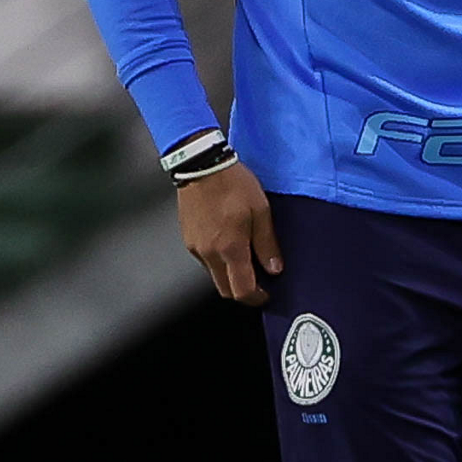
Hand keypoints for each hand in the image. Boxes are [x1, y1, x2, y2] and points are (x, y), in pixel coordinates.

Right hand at [176, 160, 282, 305]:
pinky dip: (218, 259)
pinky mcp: (187, 238)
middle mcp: (209, 254)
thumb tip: (274, 269)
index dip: (256, 298)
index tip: (267, 294)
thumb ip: (267, 243)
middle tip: (258, 280)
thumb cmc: (233, 183)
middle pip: (225, 290)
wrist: (201, 164)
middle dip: (242, 290)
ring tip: (244, 255)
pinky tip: (227, 241)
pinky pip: (204, 259)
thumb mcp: (261, 209)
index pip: (242, 290)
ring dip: (229, 273)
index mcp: (230, 249)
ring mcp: (195, 247)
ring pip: (213, 274)